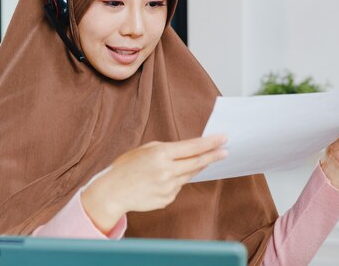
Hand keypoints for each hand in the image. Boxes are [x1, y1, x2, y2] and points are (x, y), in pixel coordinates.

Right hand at [81, 135, 227, 233]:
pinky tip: (158, 181)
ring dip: (191, 168)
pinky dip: (173, 181)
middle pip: (197, 162)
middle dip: (213, 156)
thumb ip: (167, 149)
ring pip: (188, 175)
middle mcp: (167, 171)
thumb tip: (190, 150)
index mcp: (160, 154)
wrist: (113, 191)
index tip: (222, 139)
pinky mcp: (167, 199)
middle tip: (225, 151)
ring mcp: (168, 187)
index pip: (192, 147)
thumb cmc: (126, 167)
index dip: (209, 143)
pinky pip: (177, 187)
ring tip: (183, 164)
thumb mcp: (145, 149)